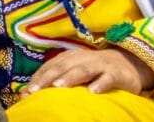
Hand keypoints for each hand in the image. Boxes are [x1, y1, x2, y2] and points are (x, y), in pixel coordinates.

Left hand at [23, 47, 153, 96]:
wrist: (127, 63)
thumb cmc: (94, 71)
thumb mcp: (74, 72)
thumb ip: (57, 79)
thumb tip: (31, 94)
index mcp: (69, 58)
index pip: (50, 67)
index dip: (37, 78)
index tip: (26, 92)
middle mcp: (81, 59)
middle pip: (62, 67)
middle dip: (47, 78)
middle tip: (35, 91)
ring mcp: (99, 65)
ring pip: (83, 69)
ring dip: (70, 77)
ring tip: (58, 87)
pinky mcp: (116, 73)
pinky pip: (108, 78)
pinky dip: (100, 83)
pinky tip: (93, 92)